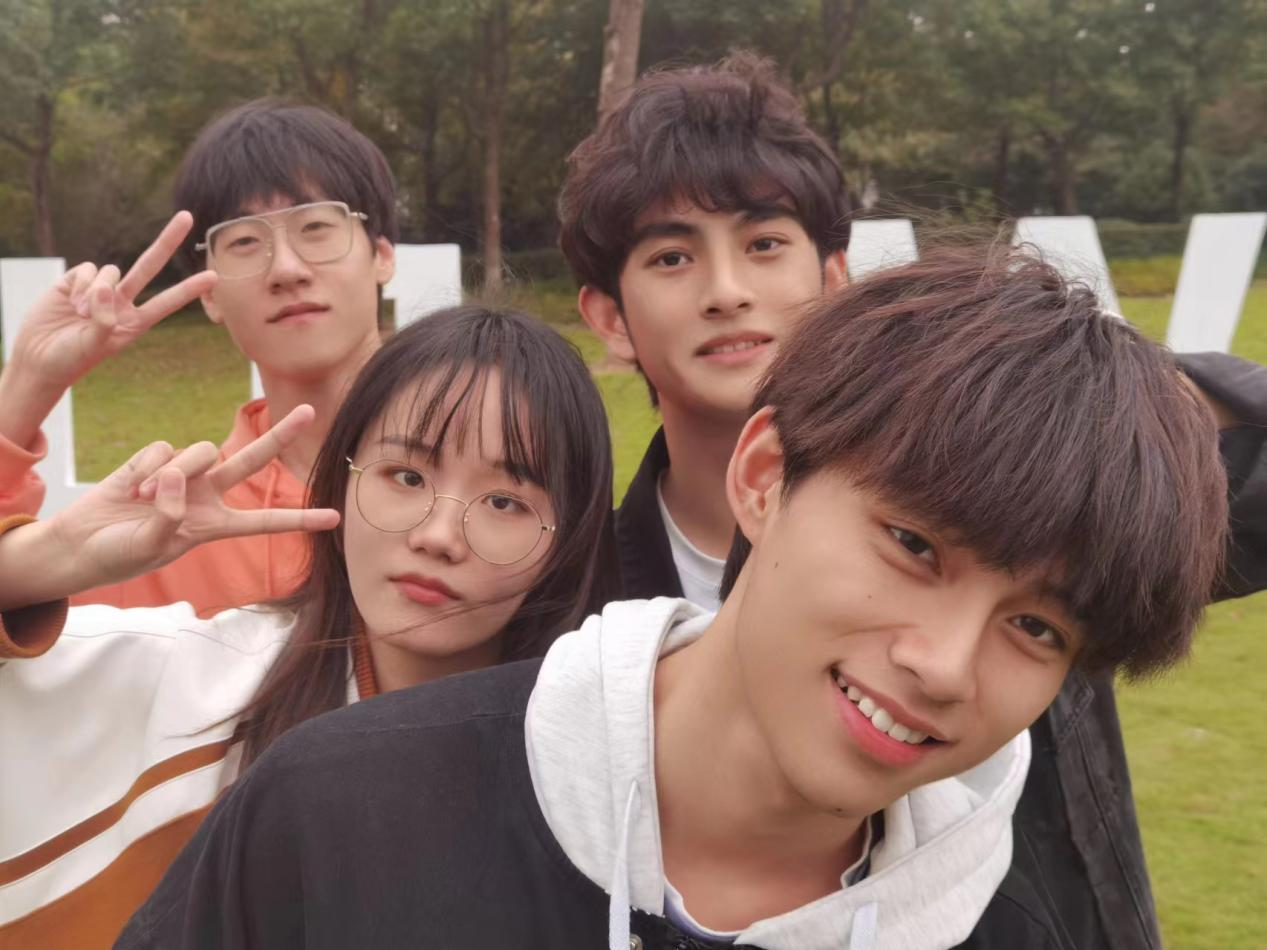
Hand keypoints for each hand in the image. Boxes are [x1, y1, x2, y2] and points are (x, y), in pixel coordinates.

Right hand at [0, 213, 216, 448]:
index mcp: (135, 322)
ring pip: (111, 271)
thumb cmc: (70, 358)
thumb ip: (105, 320)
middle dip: (167, 241)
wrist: (38, 357)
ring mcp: (99, 290)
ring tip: (80, 314)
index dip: (189, 289)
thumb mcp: (94, 345)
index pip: (167, 302)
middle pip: (149, 266)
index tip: (214, 276)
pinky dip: (78, 285)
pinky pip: (87, 269)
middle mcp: (121, 302)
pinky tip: (68, 302)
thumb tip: (107, 289)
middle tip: (187, 216)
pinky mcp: (75, 280)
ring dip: (95, 292)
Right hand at [26, 406, 338, 601]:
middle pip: (251, 458)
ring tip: (143, 500)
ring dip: (171, 474)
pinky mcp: (154, 459)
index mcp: (216, 525)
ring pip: (199, 451)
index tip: (335, 517)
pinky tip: (130, 489)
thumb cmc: (118, 555)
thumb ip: (170, 514)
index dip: (299, 519)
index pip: (265, 521)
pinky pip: (163, 449)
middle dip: (280, 434)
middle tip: (311, 410)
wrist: (78, 543)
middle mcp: (207, 495)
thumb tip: (179, 477)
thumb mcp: (151, 546)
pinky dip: (146, 468)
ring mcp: (182, 475)